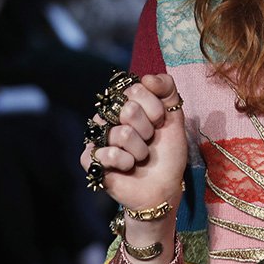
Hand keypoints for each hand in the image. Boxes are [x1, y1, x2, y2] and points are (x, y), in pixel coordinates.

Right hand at [79, 74, 187, 212]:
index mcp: (126, 102)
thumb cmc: (167, 151)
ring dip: (140, 149)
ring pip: (122, 133)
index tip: (160, 122)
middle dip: (148, 129)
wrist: (164, 186)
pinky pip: (111, 154)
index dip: (156, 109)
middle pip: (128, 108)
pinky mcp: (90, 159)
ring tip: (140, 156)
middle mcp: (108, 116)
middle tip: (149, 140)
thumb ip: (167, 89)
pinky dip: (127, 162)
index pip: (137, 89)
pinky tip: (129, 166)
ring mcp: (98, 137)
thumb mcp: (174, 116)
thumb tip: (147, 78)